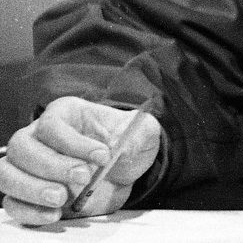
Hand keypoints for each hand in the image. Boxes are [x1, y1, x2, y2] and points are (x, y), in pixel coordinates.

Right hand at [0, 96, 160, 225]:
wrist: (125, 170)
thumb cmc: (127, 142)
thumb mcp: (143, 131)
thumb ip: (138, 135)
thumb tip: (124, 148)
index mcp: (65, 113)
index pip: (52, 124)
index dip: (73, 142)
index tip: (102, 156)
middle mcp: (39, 137)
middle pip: (22, 147)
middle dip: (52, 165)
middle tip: (83, 177)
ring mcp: (30, 167)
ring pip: (7, 174)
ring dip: (31, 188)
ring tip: (62, 198)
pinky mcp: (29, 194)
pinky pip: (11, 203)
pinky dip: (28, 211)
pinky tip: (54, 214)